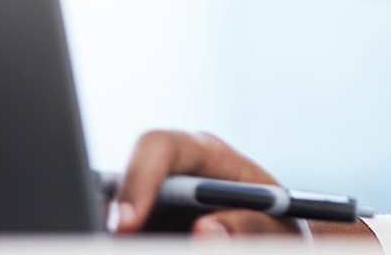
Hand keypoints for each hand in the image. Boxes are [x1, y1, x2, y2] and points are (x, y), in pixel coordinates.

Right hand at [111, 129, 375, 243]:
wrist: (276, 239)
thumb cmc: (280, 226)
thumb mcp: (279, 228)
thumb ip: (250, 226)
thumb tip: (205, 229)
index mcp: (208, 155)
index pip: (160, 147)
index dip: (139, 181)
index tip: (128, 223)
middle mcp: (173, 172)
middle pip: (121, 182)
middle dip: (110, 215)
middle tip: (113, 245)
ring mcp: (154, 201)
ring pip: (115, 215)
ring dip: (120, 236)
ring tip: (130, 247)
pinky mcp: (147, 225)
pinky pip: (125, 235)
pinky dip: (126, 243)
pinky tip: (149, 246)